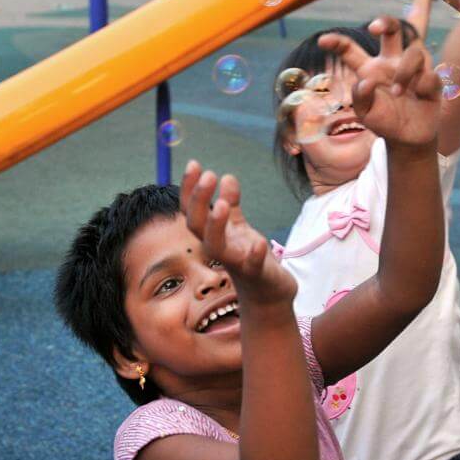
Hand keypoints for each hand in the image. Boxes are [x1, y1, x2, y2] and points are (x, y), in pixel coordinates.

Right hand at [180, 162, 295, 307]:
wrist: (269, 295)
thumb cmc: (251, 260)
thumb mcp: (240, 229)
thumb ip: (232, 205)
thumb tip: (226, 177)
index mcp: (215, 235)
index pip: (193, 211)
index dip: (190, 189)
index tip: (194, 164)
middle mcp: (220, 249)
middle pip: (197, 226)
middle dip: (199, 201)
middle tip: (209, 175)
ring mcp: (237, 263)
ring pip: (216, 247)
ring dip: (215, 225)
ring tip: (220, 203)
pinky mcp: (258, 275)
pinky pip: (252, 266)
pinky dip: (253, 255)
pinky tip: (259, 242)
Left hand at [318, 15, 441, 147]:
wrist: (407, 139)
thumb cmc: (383, 121)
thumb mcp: (365, 114)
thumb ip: (361, 97)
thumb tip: (366, 81)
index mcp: (369, 69)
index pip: (351, 50)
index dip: (337, 42)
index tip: (322, 41)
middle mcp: (390, 62)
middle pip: (391, 30)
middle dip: (385, 22)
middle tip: (373, 27)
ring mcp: (412, 69)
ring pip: (414, 51)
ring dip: (405, 72)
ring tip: (398, 93)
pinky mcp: (430, 79)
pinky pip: (429, 74)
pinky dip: (422, 85)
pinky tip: (419, 96)